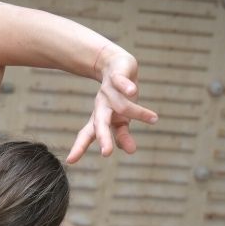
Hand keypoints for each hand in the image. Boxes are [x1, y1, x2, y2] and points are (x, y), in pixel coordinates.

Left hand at [66, 46, 157, 163]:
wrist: (114, 64)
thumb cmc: (117, 98)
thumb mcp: (121, 120)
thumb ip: (122, 136)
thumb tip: (131, 151)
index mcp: (100, 119)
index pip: (87, 135)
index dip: (79, 147)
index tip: (70, 161)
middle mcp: (101, 107)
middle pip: (100, 124)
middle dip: (104, 138)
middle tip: (107, 154)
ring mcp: (108, 92)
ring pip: (122, 106)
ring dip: (139, 113)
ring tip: (154, 119)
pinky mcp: (116, 77)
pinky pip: (120, 83)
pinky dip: (126, 87)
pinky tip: (132, 91)